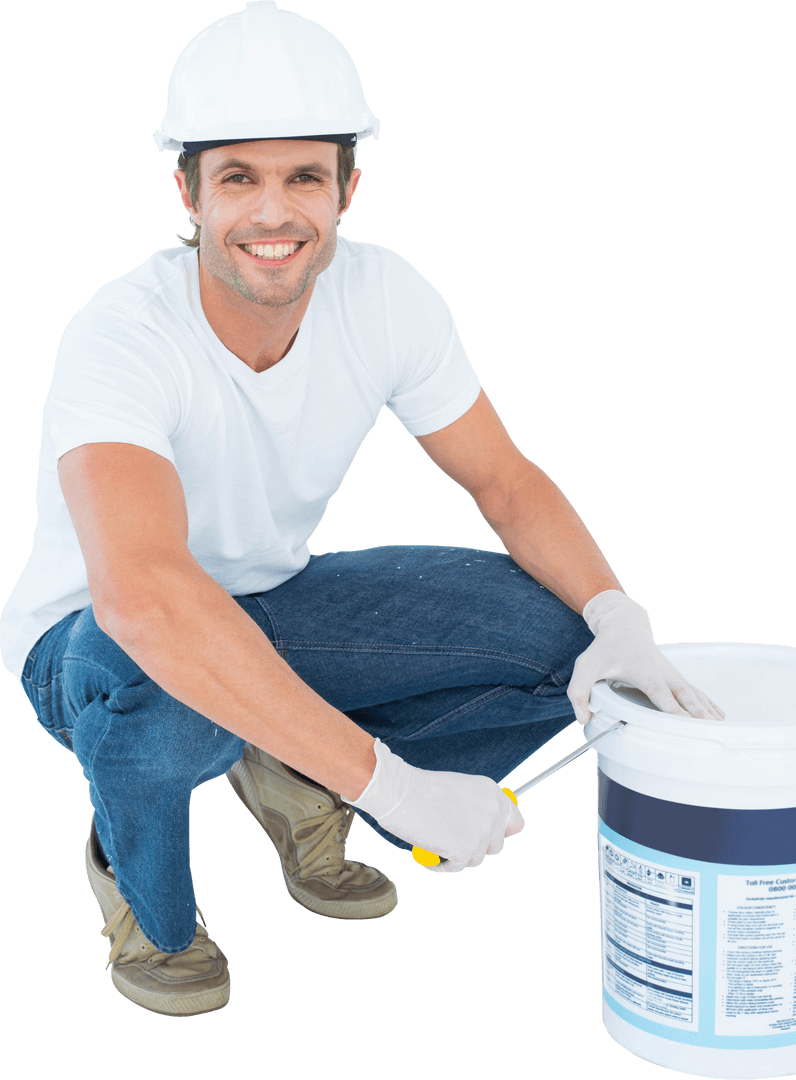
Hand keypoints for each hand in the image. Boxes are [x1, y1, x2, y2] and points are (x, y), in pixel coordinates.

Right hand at [348, 739, 524, 872]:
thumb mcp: (459, 790)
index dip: (501, 832)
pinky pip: (457, 867)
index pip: (515, 822)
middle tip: (453, 841)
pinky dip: (441, 865)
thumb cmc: (420, 789)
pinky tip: (427, 853)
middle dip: (475, 847)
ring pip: (475, 859)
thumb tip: (484, 832)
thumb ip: (476, 807)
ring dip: (457, 855)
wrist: (399, 792)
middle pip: (496, 846)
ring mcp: (481, 832)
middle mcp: (492, 812)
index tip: (488, 838)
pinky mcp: (465, 851)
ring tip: (435, 842)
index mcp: (492, 793)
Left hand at [568, 590, 724, 724]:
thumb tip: (584, 718)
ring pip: (693, 692)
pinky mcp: (675, 675)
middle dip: (696, 711)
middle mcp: (662, 671)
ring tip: (718, 726)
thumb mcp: (585, 667)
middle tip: (708, 729)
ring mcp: (671, 672)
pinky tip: (718, 714)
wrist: (624, 626)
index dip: (672, 707)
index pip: (659, 692)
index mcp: (642, 670)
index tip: (684, 722)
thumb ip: (579, 692)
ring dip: (706, 709)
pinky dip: (708, 702)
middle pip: (683, 693)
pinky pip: (695, 690)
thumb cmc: (605, 648)